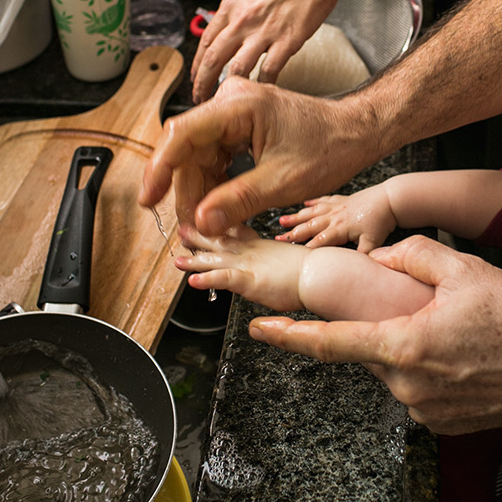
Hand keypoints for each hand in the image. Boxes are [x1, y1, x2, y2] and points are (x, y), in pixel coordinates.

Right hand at [140, 76, 378, 234]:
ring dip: (200, 193)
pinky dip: (214, 185)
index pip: (183, 134)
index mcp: (239, 105)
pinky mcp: (238, 126)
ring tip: (209, 227)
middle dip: (187, 192)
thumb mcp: (282, 182)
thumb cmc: (329, 148)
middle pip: (188, 150)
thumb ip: (238, 201)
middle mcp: (231, 102)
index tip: (149, 199)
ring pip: (198, 156)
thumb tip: (202, 223)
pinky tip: (220, 210)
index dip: (160, 169)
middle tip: (192, 230)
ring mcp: (233, 113)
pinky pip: (214, 156)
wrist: (355, 134)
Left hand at [175, 225, 308, 311]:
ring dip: (195, 260)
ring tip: (176, 261)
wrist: (324, 273)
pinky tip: (193, 281)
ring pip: (216, 260)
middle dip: (199, 237)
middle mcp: (252, 252)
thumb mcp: (290, 257)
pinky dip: (208, 279)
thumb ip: (277, 259)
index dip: (219, 227)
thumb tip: (276, 265)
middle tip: (182, 231)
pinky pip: (224, 278)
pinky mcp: (250, 280)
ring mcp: (249, 265)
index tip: (204, 220)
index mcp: (261, 245)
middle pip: (220, 242)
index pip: (235, 232)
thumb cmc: (315, 268)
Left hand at [190, 0, 347, 102]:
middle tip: (201, 96)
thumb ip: (241, 7)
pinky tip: (262, 90)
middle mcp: (242, 20)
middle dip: (203, 83)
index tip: (196, 76)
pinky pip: (269, 71)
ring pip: (236, 69)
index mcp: (232, 5)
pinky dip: (263, 85)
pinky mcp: (287, 41)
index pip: (206, 42)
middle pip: (213, 60)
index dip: (198, 64)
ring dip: (228, 88)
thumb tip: (234, 23)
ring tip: (226, 100)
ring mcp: (264, 32)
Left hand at [244, 234, 501, 433]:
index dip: (289, 335)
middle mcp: (408, 386)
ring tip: (457, 331)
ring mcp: (426, 410)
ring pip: (395, 368)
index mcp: (405, 346)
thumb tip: (380, 255)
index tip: (261, 329)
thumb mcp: (465, 269)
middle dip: (383, 326)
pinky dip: (429, 367)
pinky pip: (418, 388)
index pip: (331, 343)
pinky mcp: (443, 423)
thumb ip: (412, 255)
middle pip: (370, 349)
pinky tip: (463, 353)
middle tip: (424, 309)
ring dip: (409, 346)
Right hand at [276, 186, 396, 252]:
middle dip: (293, 233)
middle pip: (310, 225)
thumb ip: (361, 255)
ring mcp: (337, 207)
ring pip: (312, 212)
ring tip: (281, 220)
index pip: (319, 240)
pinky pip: (323, 200)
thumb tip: (354, 269)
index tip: (292, 252)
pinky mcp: (342, 199)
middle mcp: (335, 216)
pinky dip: (313, 202)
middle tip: (277, 238)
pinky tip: (304, 204)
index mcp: (340, 228)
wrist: (390, 199)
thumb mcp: (372, 242)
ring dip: (296, 217)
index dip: (306, 246)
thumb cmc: (381, 221)